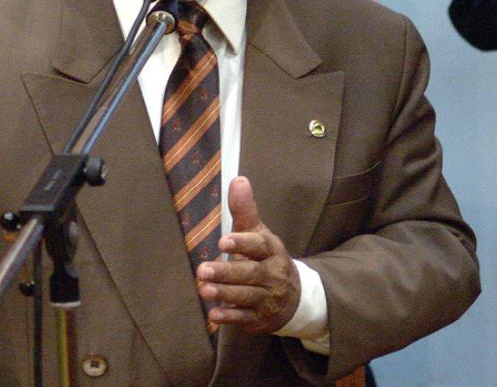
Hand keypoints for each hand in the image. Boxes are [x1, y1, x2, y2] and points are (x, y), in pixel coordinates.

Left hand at [195, 176, 299, 333]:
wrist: (294, 297)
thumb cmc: (266, 258)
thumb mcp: (258, 233)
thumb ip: (245, 210)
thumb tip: (238, 179)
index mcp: (271, 251)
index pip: (259, 246)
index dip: (242, 243)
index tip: (223, 241)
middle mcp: (272, 275)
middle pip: (250, 273)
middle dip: (227, 272)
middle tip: (202, 269)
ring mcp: (267, 298)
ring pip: (246, 296)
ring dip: (224, 294)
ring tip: (203, 289)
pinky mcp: (260, 317)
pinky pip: (245, 318)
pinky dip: (230, 317)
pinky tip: (213, 315)